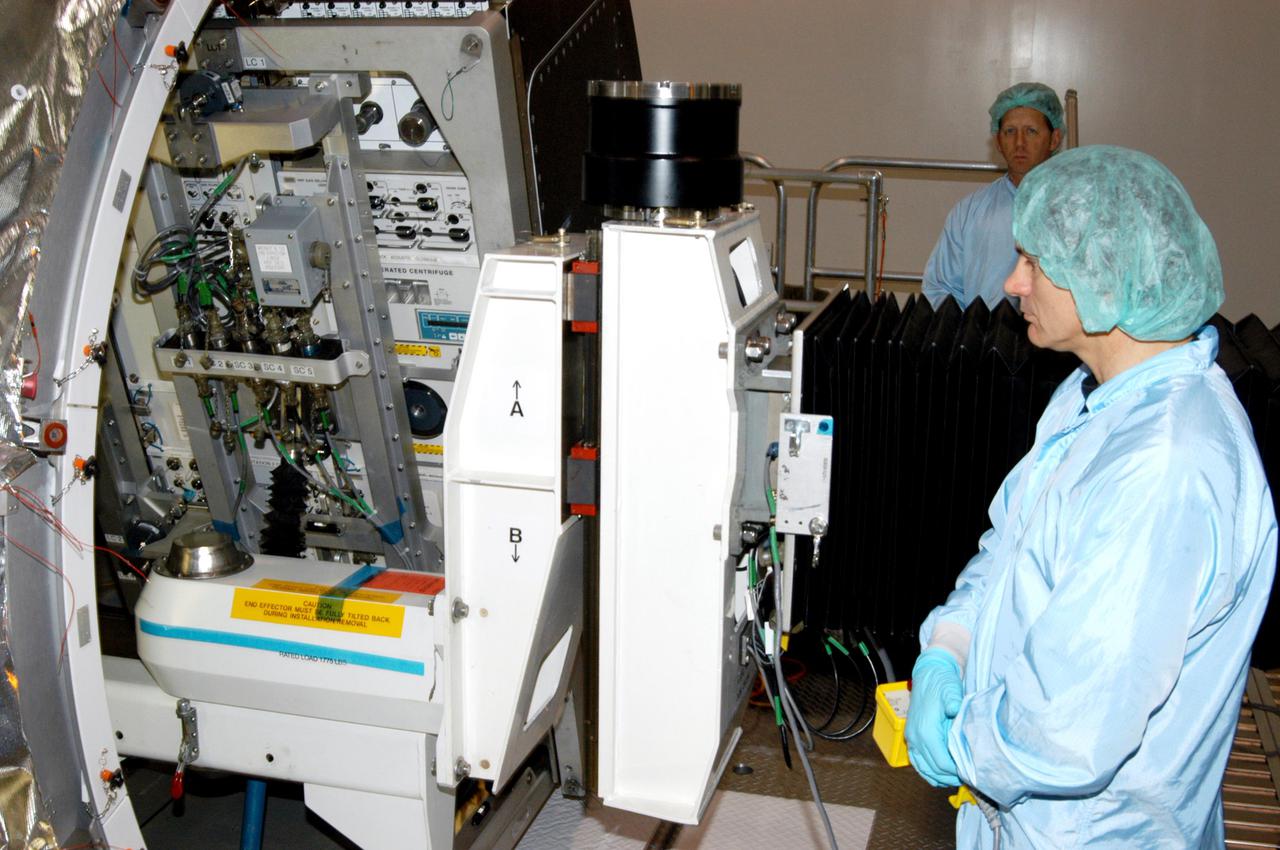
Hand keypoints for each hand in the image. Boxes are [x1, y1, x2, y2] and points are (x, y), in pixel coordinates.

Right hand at [905, 648, 963, 786]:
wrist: (929, 673)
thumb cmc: (941, 682)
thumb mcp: (950, 691)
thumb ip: (954, 703)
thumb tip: (957, 713)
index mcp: (925, 730)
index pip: (941, 762)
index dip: (956, 772)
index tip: (971, 774)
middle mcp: (915, 737)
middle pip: (933, 769)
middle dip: (951, 777)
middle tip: (969, 779)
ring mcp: (911, 738)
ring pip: (924, 769)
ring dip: (940, 777)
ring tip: (957, 779)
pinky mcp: (912, 737)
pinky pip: (917, 762)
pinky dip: (928, 772)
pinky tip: (940, 776)